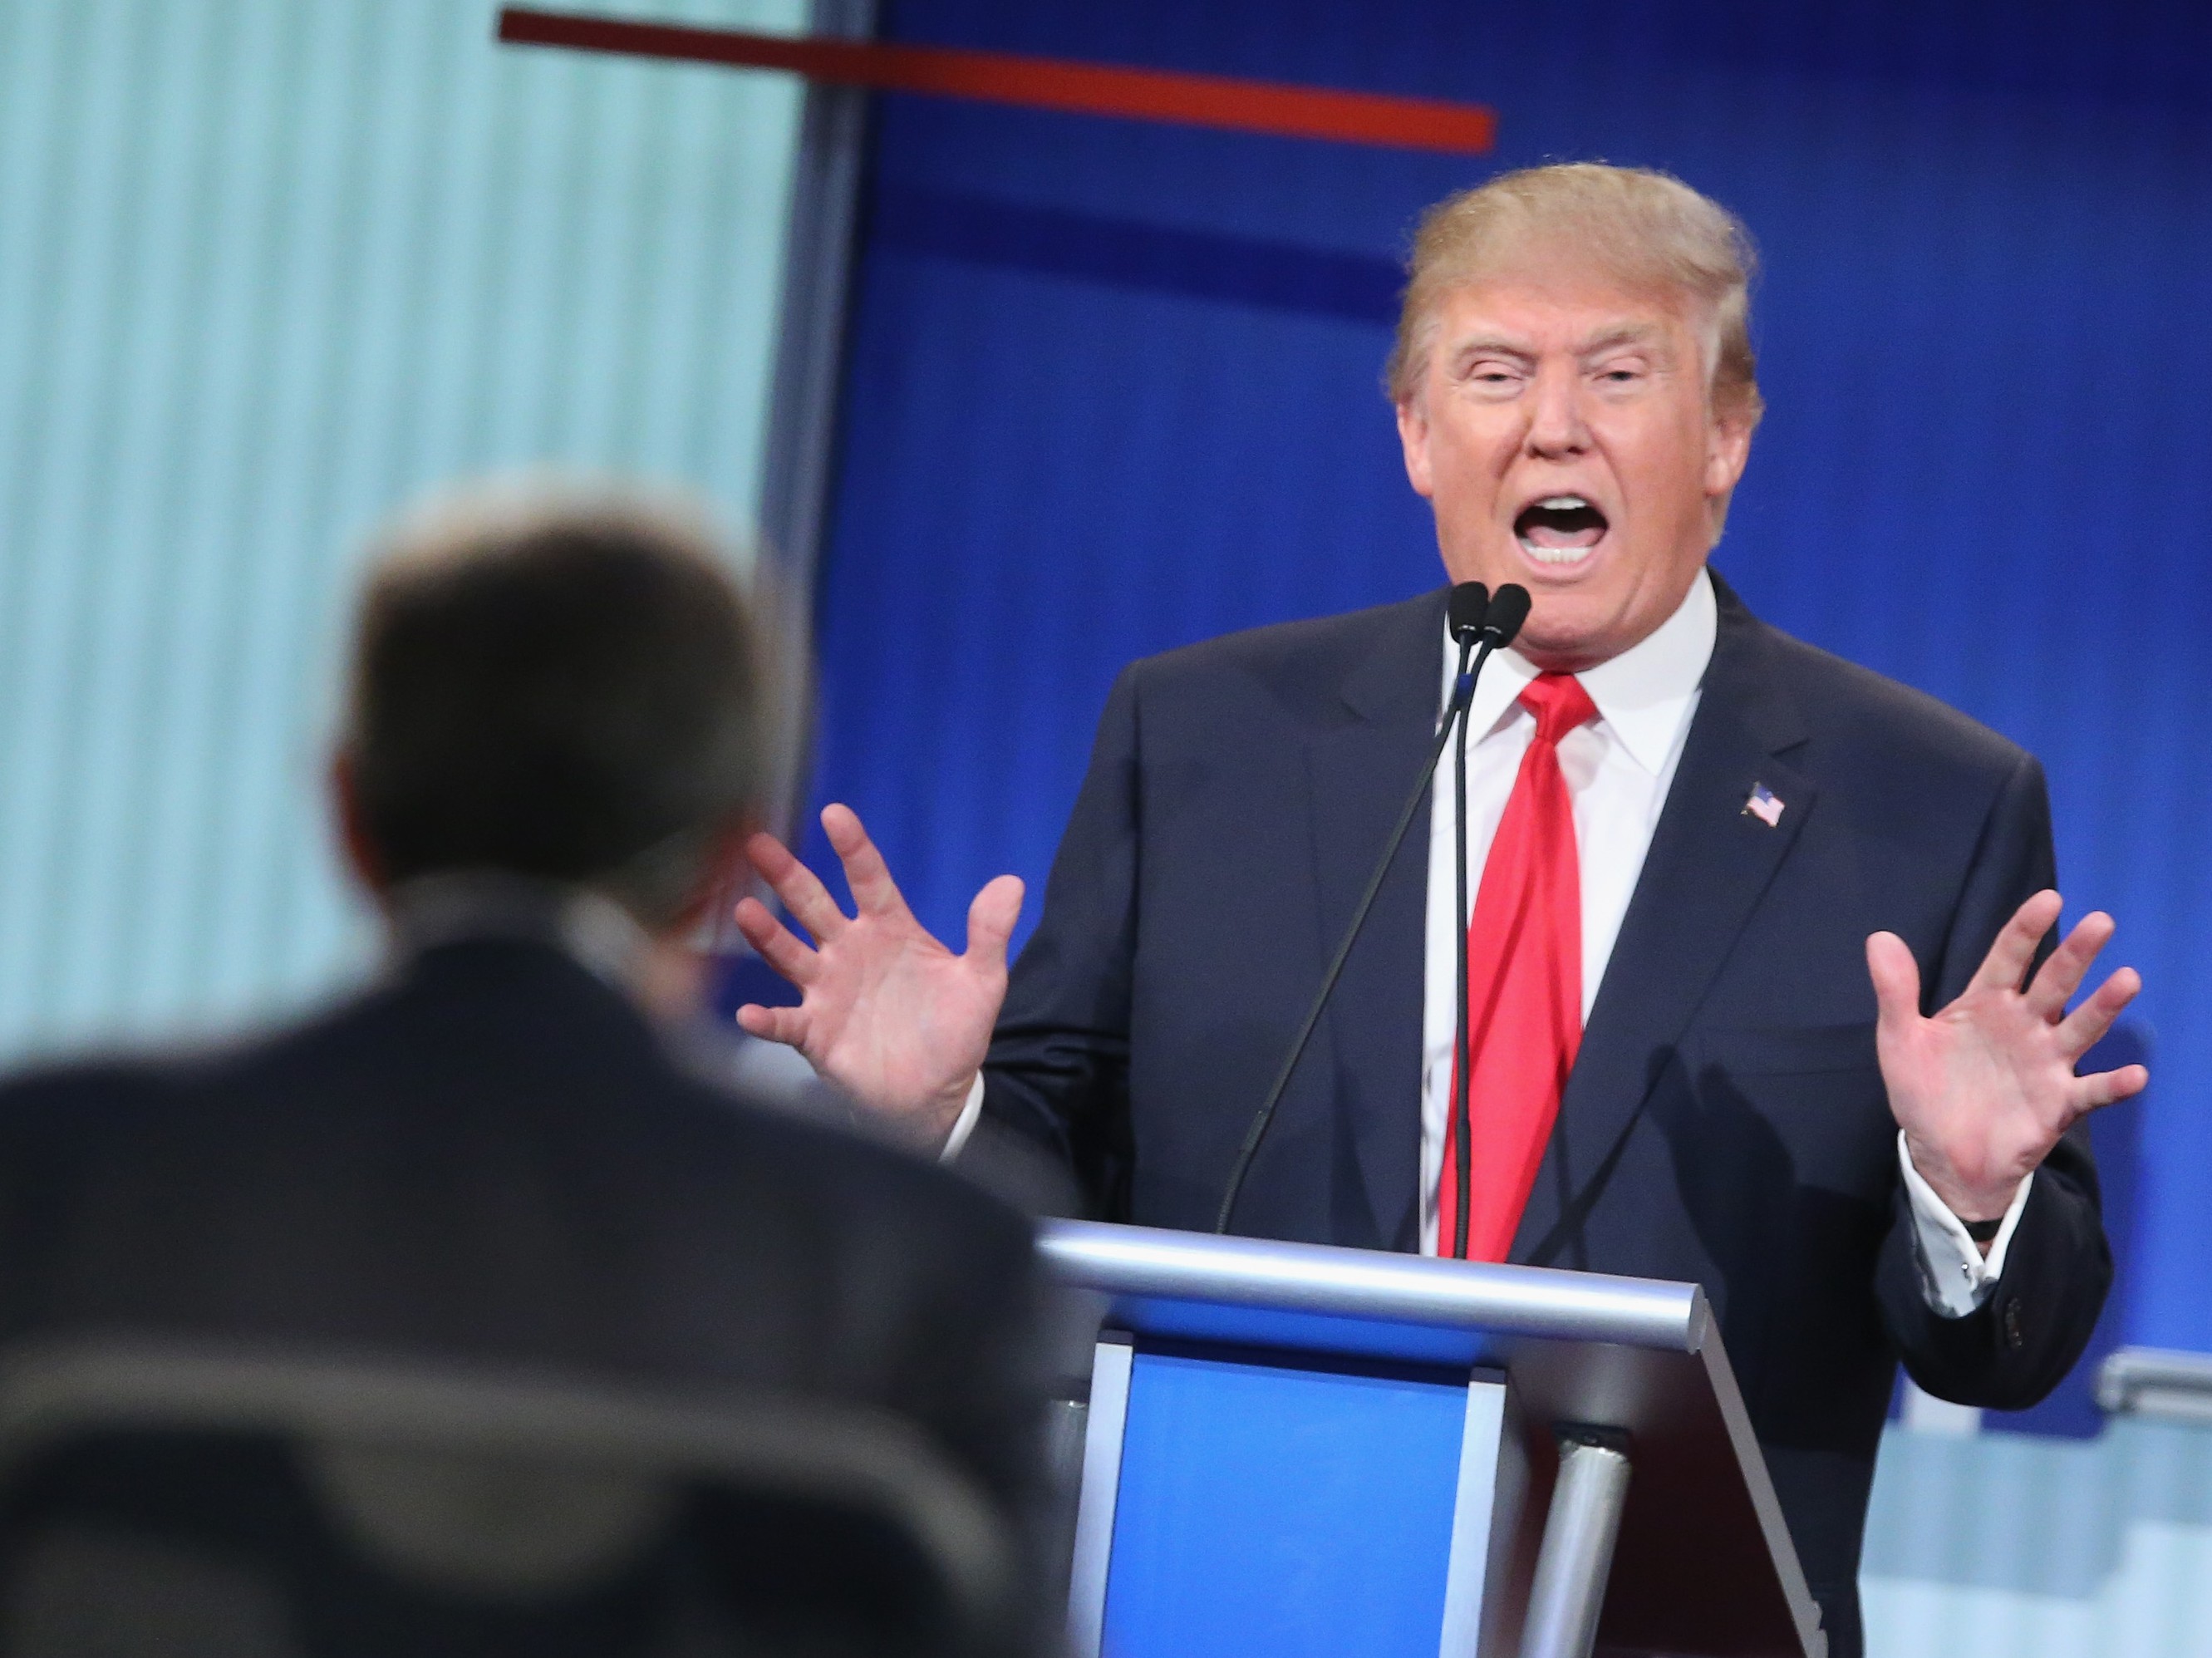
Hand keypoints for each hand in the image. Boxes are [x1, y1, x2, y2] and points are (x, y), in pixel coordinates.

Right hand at [732, 804, 1023, 1150]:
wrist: (935, 1094)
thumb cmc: (953, 1031)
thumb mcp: (981, 980)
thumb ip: (990, 933)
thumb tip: (1011, 884)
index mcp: (890, 929)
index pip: (869, 879)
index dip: (853, 847)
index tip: (835, 814)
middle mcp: (850, 951)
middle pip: (813, 905)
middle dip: (787, 875)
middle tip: (759, 843)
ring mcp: (827, 990)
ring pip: (789, 954)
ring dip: (767, 934)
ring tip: (745, 910)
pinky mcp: (815, 1033)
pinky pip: (786, 1022)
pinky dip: (767, 1019)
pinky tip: (750, 1013)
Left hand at [1868, 890, 2145, 1222]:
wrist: (1941, 1154)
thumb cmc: (1925, 1092)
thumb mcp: (1901, 1040)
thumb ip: (1895, 991)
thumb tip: (1879, 938)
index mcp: (1985, 1004)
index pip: (2008, 958)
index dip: (2026, 929)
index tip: (2049, 899)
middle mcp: (2023, 1026)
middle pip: (2053, 984)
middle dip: (2075, 954)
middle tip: (2101, 922)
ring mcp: (2045, 1063)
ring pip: (2080, 1028)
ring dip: (2104, 1006)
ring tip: (2127, 979)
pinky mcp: (2058, 1103)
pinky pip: (2091, 1091)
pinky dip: (2113, 1085)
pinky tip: (2135, 1075)